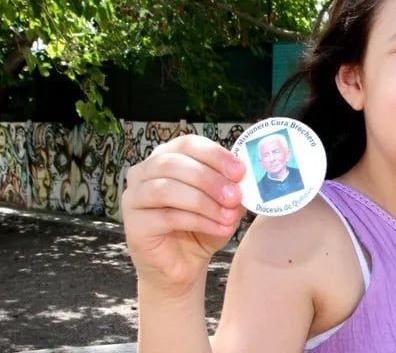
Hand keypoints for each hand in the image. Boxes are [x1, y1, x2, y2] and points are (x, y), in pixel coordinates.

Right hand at [121, 134, 245, 295]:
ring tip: (229, 216)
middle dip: (210, 179)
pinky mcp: (133, 225)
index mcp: (166, 157)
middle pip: (174, 163)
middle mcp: (144, 172)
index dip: (215, 155)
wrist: (182, 266)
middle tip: (236, 196)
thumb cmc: (201, 227)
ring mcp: (133, 198)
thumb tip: (247, 178)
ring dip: (204, 202)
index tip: (240, 172)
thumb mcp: (222, 203)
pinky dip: (198, 221)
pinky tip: (220, 229)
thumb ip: (231, 187)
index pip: (188, 144)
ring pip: (167, 189)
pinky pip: (166, 216)